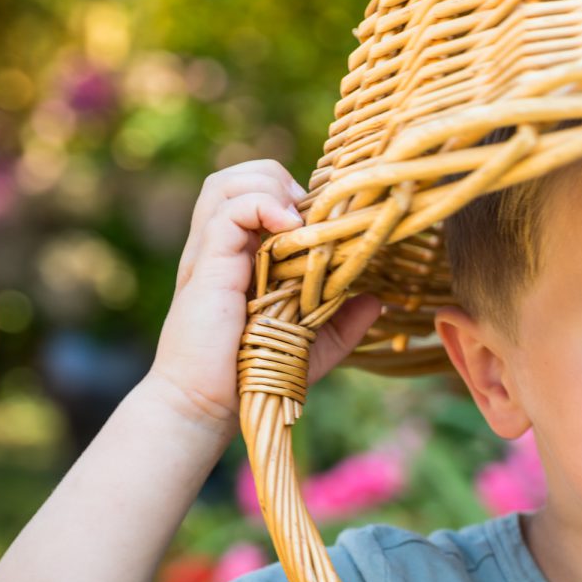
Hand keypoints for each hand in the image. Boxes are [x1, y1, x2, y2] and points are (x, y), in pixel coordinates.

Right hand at [146, 159, 382, 438]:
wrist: (206, 406)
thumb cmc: (252, 377)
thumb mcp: (311, 347)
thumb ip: (342, 323)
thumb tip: (375, 302)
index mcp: (243, 256)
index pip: (260, 193)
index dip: (296, 195)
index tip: (327, 221)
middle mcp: (223, 247)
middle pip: (240, 175)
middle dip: (280, 180)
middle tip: (310, 217)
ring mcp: (211, 253)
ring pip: (228, 183)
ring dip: (269, 187)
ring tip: (297, 219)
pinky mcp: (207, 264)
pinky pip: (228, 210)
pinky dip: (262, 205)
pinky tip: (288, 227)